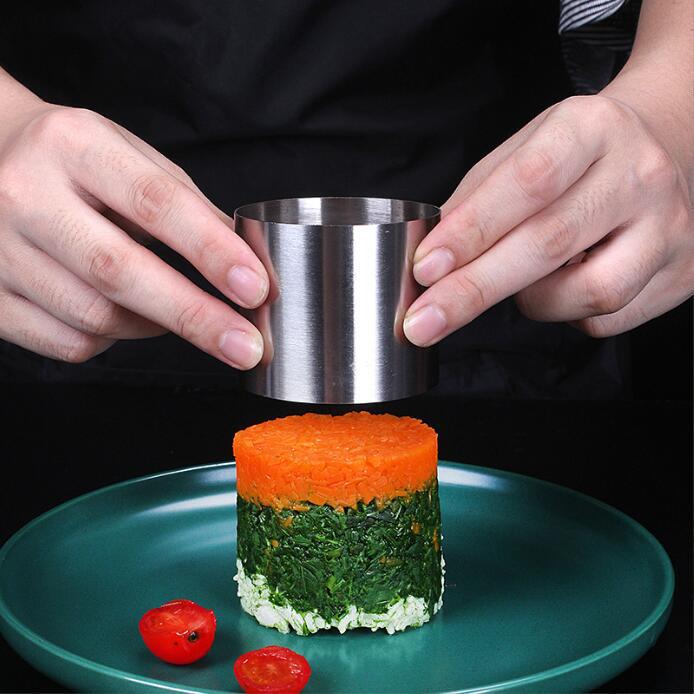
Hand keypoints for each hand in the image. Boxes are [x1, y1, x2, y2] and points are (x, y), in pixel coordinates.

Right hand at [0, 100, 267, 367]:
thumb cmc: (74, 162)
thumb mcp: (129, 157)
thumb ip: (186, 205)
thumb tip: (246, 263)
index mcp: (73, 145)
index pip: (155, 201)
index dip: (211, 250)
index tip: (255, 287)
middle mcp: (25, 194)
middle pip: (118, 271)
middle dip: (195, 315)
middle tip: (246, 346)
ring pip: (94, 317)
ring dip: (152, 326)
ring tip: (175, 310)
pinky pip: (67, 343)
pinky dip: (111, 341)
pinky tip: (121, 316)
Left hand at [404, 94, 693, 345]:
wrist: (666, 148)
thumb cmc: (578, 156)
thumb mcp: (525, 149)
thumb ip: (477, 198)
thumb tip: (433, 258)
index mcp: (591, 127)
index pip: (527, 182)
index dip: (471, 231)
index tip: (425, 267)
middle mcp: (639, 173)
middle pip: (550, 243)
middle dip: (474, 290)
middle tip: (425, 321)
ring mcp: (669, 227)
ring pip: (588, 293)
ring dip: (532, 302)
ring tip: (522, 281)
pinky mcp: (680, 274)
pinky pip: (607, 319)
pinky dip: (567, 313)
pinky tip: (565, 285)